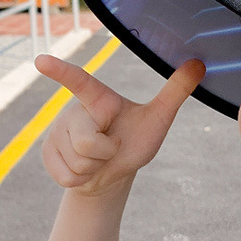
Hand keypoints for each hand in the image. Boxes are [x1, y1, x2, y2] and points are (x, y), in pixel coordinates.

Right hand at [35, 54, 206, 196]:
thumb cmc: (135, 140)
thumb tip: (200, 64)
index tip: (41, 61)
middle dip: (106, 153)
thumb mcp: (158, 118)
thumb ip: (175, 92)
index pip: (80, 83)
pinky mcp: (47, 153)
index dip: (61, 72)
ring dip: (95, 167)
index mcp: (98, 99)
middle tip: (111, 147)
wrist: (115, 173)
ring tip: (99, 158)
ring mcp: (56, 132)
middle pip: (88, 143)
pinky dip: (83, 179)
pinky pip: (68, 176)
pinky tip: (86, 169)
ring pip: (78, 161)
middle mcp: (73, 111)